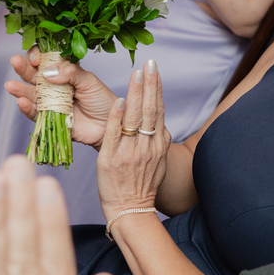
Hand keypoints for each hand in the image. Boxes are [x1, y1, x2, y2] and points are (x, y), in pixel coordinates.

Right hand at [6, 48, 117, 148]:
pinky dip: (27, 108)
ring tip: (11, 86)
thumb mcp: (90, 81)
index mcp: (64, 72)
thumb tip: (48, 72)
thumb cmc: (103, 101)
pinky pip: (35, 113)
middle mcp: (54, 86)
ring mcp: (50, 102)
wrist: (109, 125)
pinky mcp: (49, 119)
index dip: (39, 56)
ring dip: (20, 89)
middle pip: (34, 75)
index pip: (46, 60)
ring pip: (30, 94)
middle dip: (23, 68)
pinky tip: (21, 102)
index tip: (37, 57)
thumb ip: (71, 73)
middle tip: (15, 62)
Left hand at [96, 61, 169, 216]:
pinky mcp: (111, 159)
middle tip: (149, 63)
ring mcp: (129, 152)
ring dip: (136, 94)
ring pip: (133, 118)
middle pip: (149, 110)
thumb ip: (158, 144)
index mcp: (157, 145)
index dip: (157, 88)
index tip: (154, 69)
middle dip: (150, 84)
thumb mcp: (157, 164)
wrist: (131, 211)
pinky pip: (113, 135)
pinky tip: (118, 102)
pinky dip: (116, 118)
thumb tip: (162, 128)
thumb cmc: (142, 188)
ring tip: (136, 74)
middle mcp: (146, 146)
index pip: (158, 110)